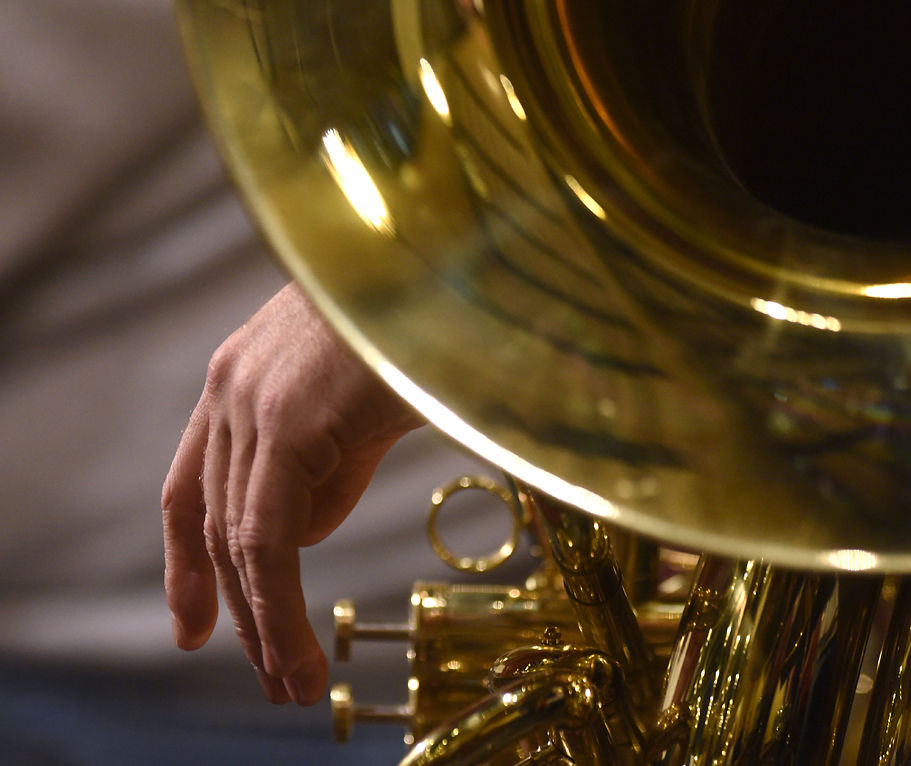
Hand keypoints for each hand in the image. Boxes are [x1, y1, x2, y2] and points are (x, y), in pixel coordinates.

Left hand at [162, 282, 423, 704]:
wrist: (461, 265)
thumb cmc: (429, 327)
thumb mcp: (366, 409)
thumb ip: (327, 467)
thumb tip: (303, 533)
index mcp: (243, 375)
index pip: (191, 487)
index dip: (188, 563)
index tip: (196, 622)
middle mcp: (230, 386)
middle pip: (209, 520)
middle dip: (235, 607)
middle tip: (266, 672)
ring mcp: (251, 399)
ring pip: (235, 538)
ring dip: (261, 621)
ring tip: (290, 679)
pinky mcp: (285, 420)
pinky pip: (267, 537)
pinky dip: (278, 605)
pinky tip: (298, 651)